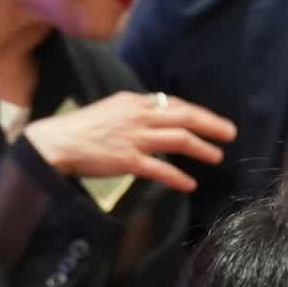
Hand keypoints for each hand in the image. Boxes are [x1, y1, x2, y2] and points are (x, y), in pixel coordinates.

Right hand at [23, 91, 236, 193]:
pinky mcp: (129, 160)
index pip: (174, 103)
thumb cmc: (84, 128)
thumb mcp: (113, 110)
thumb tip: (161, 116)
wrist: (57, 141)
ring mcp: (135, 138)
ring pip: (179, 140)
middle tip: (230, 134)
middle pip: (184, 117)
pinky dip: (178, 177)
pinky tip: (190, 184)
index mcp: (134, 102)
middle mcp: (138, 116)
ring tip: (217, 157)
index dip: (198, 113)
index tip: (215, 121)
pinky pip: (161, 169)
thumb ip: (138, 112)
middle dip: (211, 125)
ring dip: (202, 149)